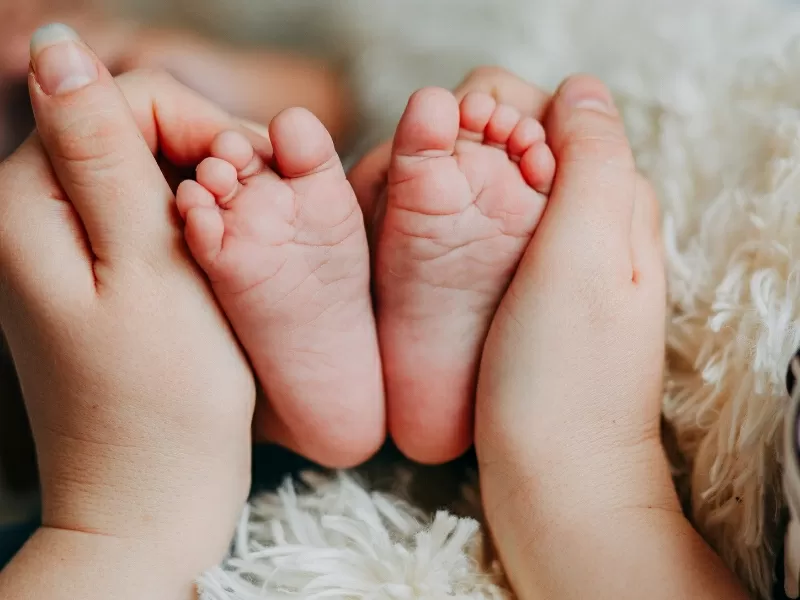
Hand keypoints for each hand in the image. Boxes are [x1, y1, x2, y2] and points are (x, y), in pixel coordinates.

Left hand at [0, 24, 253, 586]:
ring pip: (143, 172)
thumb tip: (58, 46)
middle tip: (255, 219)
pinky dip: (192, 228)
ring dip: (205, 194)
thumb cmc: (164, 398)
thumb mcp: (145, 265)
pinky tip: (221, 267)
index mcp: (26, 203)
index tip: (251, 182)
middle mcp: (27, 217)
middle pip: (129, 129)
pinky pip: (141, 217)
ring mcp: (57, 249)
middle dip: (204, 158)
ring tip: (244, 248)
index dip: (200, 125)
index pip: (119, 98)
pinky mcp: (89, 278)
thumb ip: (102, 154)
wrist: (151, 499)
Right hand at [475, 75, 745, 599]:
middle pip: (528, 148)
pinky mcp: (527, 301)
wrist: (553, 478)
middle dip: (475, 147)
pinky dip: (457, 227)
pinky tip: (423, 246)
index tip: (462, 140)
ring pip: (504, 191)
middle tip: (427, 180)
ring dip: (459, 185)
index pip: (559, 114)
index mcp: (618, 202)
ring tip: (413, 208)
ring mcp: (558, 267)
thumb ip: (593, 159)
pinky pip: (491, 238)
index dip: (503, 112)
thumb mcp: (587, 253)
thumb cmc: (564, 374)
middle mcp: (594, 228)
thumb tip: (579, 89)